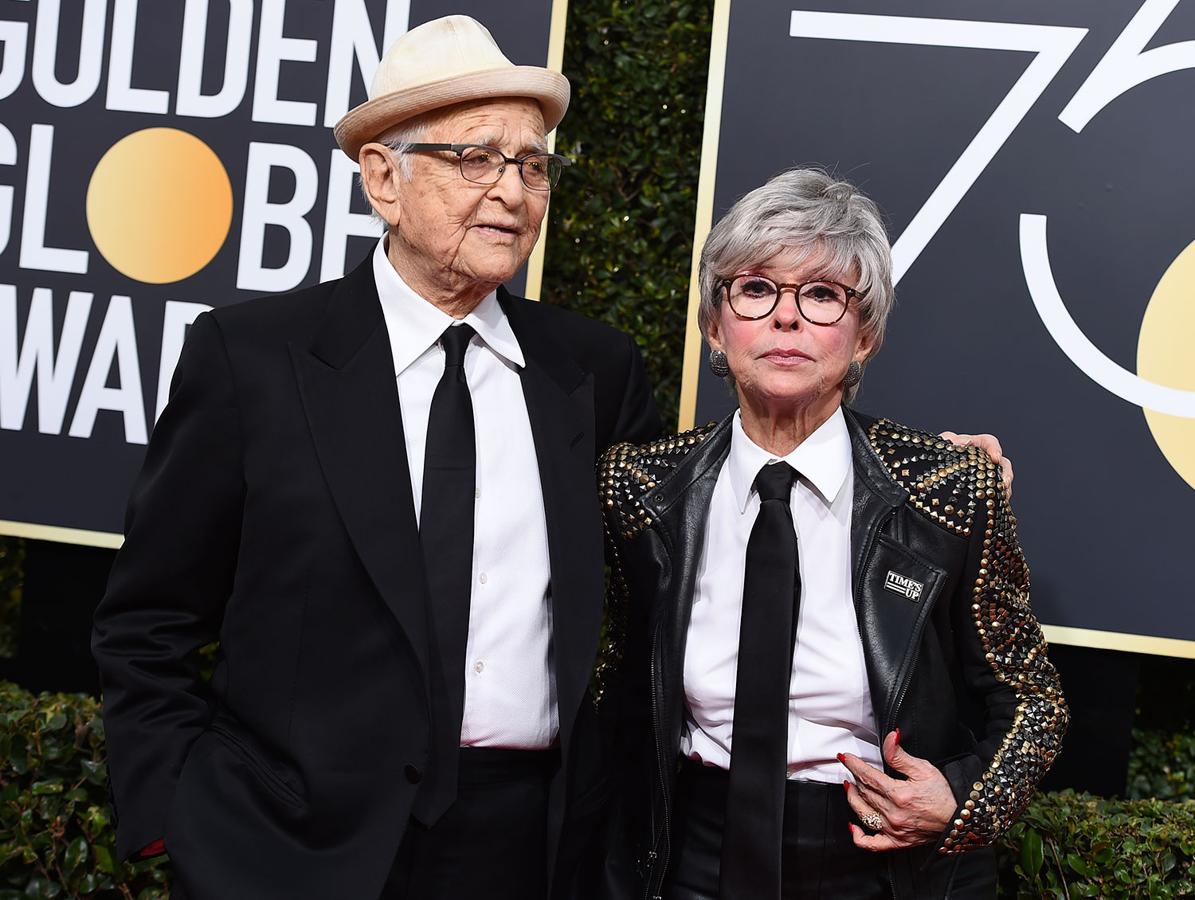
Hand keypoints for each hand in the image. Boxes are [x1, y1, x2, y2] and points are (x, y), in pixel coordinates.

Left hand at [838, 730, 956, 851]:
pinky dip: (858, 836)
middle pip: (864, 793)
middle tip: (851, 769)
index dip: (854, 765)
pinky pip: (872, 843)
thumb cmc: (944, 795)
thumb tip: (890, 738)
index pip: (867, 777)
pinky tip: (853, 826)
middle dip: (855, 778)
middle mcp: (894, 814)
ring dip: (853, 799)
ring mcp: (894, 830)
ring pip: (863, 813)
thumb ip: (900, 755)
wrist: (959, 819)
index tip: (846, 757)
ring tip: (851, 788)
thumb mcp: (923, 768)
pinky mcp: (897, 842)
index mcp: (899, 795)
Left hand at [939, 431, 1013, 499]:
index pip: (989, 442)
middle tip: (1005, 483)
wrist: (928, 475)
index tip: (995, 458)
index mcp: (974, 445)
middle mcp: (982, 460)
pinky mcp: (980, 489)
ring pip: (1001, 480)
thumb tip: (966, 442)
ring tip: (1004, 496)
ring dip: (1005, 488)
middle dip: (1006, 473)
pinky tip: (997, 504)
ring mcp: (983, 475)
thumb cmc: (934, 455)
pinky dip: (998, 499)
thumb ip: (951, 440)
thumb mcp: (940, 445)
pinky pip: (993, 493)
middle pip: (1002, 463)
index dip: (995, 449)